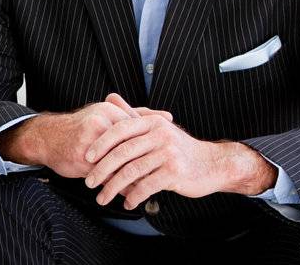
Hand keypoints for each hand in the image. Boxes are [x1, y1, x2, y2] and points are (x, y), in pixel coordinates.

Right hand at [0, 93, 171, 177]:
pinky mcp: (83, 158)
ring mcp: (91, 141)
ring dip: (134, 178)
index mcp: (110, 111)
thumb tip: (168, 117)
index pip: (140, 130)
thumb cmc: (79, 129)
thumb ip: (135, 115)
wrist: (46, 138)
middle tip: (159, 176)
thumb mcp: (105, 116)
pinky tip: (127, 193)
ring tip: (146, 188)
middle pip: (132, 148)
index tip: (163, 158)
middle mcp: (101, 123)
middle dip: (145, 164)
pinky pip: (107, 175)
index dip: (151, 146)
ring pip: (121, 163)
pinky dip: (118, 186)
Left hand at [83, 112, 277, 208]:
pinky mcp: (175, 172)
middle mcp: (160, 135)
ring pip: (132, 172)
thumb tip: (110, 97)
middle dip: (102, 170)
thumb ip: (132, 114)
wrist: (213, 164)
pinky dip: (134, 196)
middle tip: (89, 182)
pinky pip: (147, 186)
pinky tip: (127, 202)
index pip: (119, 130)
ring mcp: (168, 154)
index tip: (86, 157)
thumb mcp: (157, 127)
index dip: (100, 144)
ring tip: (103, 197)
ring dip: (113, 187)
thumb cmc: (179, 148)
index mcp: (152, 123)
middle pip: (122, 153)